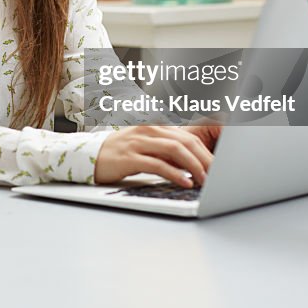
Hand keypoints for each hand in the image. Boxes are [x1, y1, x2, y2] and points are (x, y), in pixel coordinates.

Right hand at [93, 125, 220, 186]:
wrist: (89, 156)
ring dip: (194, 166)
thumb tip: (195, 165)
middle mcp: (148, 129)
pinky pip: (158, 164)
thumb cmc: (122, 153)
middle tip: (218, 175)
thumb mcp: (147, 147)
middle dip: (205, 159)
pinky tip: (185, 182)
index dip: (206, 152)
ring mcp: (138, 142)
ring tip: (205, 180)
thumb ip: (168, 151)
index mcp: (155, 125)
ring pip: (175, 150)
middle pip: (186, 141)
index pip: (188, 136)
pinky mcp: (130, 157)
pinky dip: (175, 174)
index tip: (218, 167)